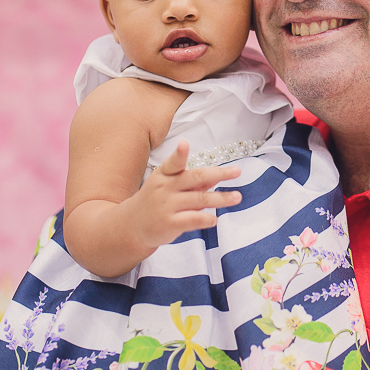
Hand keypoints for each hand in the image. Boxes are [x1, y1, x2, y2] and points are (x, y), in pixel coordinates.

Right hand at [128, 141, 242, 249]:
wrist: (131, 226)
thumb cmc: (154, 201)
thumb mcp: (167, 186)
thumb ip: (191, 182)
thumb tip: (215, 177)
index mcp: (164, 174)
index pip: (173, 162)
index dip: (179, 153)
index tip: (184, 143)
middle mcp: (165, 188)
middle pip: (195, 178)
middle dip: (218, 174)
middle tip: (237, 171)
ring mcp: (167, 206)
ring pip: (200, 199)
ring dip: (221, 198)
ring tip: (237, 197)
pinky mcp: (170, 223)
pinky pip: (193, 219)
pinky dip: (207, 218)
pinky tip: (215, 219)